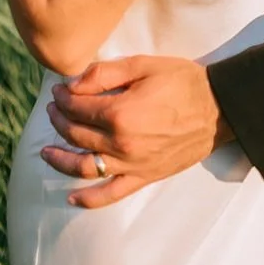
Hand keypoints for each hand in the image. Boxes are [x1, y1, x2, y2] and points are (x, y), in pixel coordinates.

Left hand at [41, 56, 232, 207]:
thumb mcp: (143, 65)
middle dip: (59, 120)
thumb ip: (104, 73)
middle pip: (77, 134)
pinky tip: (71, 197)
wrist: (218, 108)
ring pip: (84, 167)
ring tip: (46, 151)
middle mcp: (121, 143)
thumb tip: (72, 84)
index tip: (58, 92)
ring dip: (61, 159)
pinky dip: (88, 199)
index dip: (63, 98)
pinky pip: (111, 194)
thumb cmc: (182, 81)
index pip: (78, 107)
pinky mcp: (144, 177)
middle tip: (53, 110)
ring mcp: (132, 164)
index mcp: (120, 113)